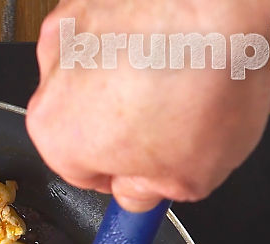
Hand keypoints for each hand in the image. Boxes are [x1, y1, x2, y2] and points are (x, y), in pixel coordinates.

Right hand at [26, 0, 269, 210]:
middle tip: (197, 123)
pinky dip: (171, 35)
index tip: (159, 170)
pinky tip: (209, 42)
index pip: (88, 174)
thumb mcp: (187, 180)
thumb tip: (142, 192)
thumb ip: (151, 195)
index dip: (132, 175)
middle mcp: (55, 77)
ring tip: (214, 78)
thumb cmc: (203, 78)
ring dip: (165, 79)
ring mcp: (80, 23)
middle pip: (102, 118)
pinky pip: (138, 24)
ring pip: (121, 68)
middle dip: (153, 123)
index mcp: (57, 137)